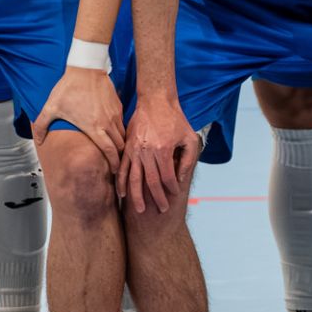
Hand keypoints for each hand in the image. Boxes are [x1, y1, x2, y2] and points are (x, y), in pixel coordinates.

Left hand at [34, 66, 124, 166]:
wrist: (86, 68)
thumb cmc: (69, 87)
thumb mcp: (52, 107)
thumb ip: (42, 125)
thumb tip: (38, 140)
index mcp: (94, 127)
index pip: (109, 151)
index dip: (114, 163)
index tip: (114, 171)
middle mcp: (107, 123)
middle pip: (120, 145)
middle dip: (119, 157)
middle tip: (116, 164)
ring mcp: (115, 114)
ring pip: (123, 135)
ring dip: (121, 144)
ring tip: (116, 150)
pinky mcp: (118, 105)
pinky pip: (122, 122)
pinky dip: (120, 130)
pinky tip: (113, 131)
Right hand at [119, 96, 196, 214]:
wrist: (155, 101)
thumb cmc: (175, 119)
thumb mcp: (189, 138)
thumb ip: (188, 160)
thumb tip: (180, 180)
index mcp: (163, 150)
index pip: (167, 177)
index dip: (171, 189)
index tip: (175, 195)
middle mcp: (147, 152)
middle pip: (151, 182)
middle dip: (157, 198)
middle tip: (162, 210)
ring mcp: (135, 150)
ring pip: (134, 179)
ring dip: (136, 197)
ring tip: (140, 211)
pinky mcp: (127, 147)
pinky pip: (122, 169)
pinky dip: (122, 183)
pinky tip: (122, 195)